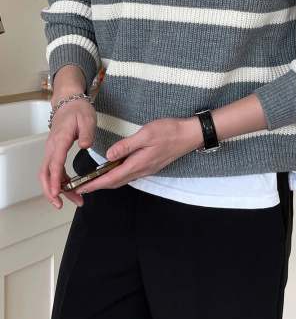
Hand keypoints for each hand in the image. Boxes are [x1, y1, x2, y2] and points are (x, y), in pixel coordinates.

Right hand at [38, 98, 95, 208]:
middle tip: (61, 204)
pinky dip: (59, 182)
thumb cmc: (78, 110)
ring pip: (48, 174)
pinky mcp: (55, 151)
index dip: (54, 181)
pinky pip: (53, 170)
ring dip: (57, 189)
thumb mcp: (87, 119)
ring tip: (73, 200)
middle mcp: (52, 147)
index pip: (54, 164)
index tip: (57, 194)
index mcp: (59, 141)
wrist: (70, 101)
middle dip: (51, 191)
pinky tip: (70, 188)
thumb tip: (84, 145)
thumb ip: (86, 133)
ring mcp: (52, 150)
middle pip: (45, 174)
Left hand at [74, 116, 202, 193]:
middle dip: (99, 185)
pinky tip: (114, 170)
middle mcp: (142, 170)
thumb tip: (108, 157)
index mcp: (138, 163)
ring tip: (94, 179)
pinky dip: (118, 176)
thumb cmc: (169, 131)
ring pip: (123, 179)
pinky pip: (130, 174)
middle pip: (116, 182)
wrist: (190, 135)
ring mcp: (147, 169)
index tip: (82, 187)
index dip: (95, 183)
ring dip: (108, 181)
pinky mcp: (151, 165)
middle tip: (83, 185)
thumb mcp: (146, 134)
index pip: (112, 178)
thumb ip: (126, 145)